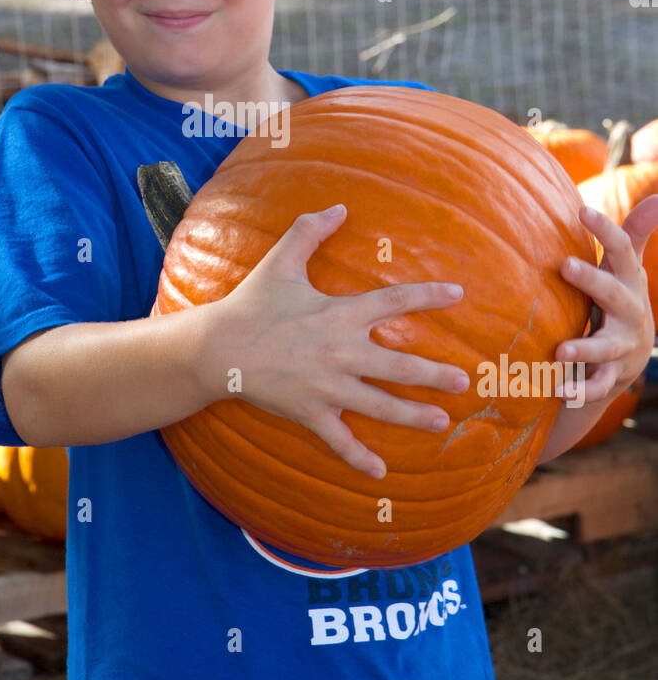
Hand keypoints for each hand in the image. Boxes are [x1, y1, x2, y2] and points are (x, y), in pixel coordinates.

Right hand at [213, 203, 469, 478]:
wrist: (216, 348)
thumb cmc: (250, 304)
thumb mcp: (280, 261)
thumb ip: (310, 231)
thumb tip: (339, 206)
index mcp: (340, 314)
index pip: (395, 301)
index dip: (429, 296)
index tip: (458, 294)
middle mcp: (341, 352)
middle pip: (399, 366)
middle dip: (434, 374)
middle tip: (464, 381)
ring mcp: (327, 387)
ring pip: (380, 405)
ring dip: (413, 415)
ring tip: (442, 422)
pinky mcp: (309, 412)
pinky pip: (339, 440)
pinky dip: (358, 458)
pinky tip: (380, 473)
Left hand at [554, 197, 657, 406]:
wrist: (629, 357)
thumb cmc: (619, 299)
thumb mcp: (628, 268)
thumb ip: (635, 233)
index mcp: (628, 281)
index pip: (622, 249)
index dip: (605, 230)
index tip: (582, 210)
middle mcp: (629, 312)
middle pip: (612, 293)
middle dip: (591, 280)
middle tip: (565, 265)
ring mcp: (621, 346)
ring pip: (605, 347)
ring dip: (584, 348)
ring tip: (561, 352)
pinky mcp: (610, 375)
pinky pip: (596, 386)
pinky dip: (580, 391)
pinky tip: (560, 392)